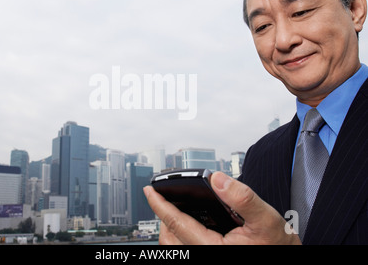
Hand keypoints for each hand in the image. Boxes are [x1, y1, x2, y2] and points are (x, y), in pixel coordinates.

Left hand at [143, 172, 300, 244]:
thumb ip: (243, 198)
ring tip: (176, 211)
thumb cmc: (279, 248)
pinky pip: (187, 249)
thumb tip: (218, 180)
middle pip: (170, 237)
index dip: (159, 204)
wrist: (287, 260)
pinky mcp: (214, 257)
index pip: (176, 223)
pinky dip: (182, 236)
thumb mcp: (267, 219)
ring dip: (172, 228)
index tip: (149, 190)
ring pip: (176, 246)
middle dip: (163, 217)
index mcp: (212, 249)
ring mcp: (208, 257)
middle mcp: (205, 255)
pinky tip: (194, 225)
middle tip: (163, 198)